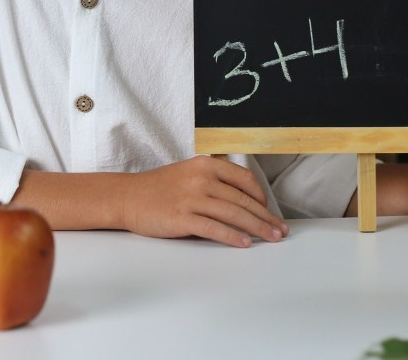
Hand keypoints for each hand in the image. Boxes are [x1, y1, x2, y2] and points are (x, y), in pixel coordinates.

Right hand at [119, 155, 288, 246]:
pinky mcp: (182, 217)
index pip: (244, 179)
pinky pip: (214, 228)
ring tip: (271, 239)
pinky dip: (232, 236)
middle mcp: (201, 178)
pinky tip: (244, 243)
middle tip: (280, 231)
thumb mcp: (188, 174)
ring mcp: (191, 197)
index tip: (270, 211)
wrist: (126, 196)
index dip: (261, 197)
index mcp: (205, 165)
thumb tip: (243, 203)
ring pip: (234, 214)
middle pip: (243, 200)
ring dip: (257, 228)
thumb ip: (213, 182)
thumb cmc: (158, 188)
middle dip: (266, 217)